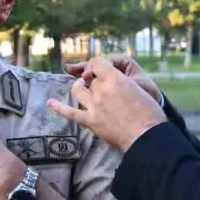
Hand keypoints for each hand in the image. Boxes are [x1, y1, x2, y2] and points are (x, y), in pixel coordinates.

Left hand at [48, 57, 165, 150]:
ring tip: (82, 88)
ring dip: (79, 87)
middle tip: (104, 89)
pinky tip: (50, 103)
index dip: (97, 65)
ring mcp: (94, 106)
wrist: (147, 137)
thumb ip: (123, 82)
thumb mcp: (139, 88)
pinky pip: (70, 113)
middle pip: (90, 80)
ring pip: (78, 90)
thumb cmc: (149, 113)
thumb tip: (115, 82)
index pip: (97, 63)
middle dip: (95, 81)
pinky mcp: (91, 122)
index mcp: (115, 79)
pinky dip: (59, 108)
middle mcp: (101, 90)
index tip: (100, 70)